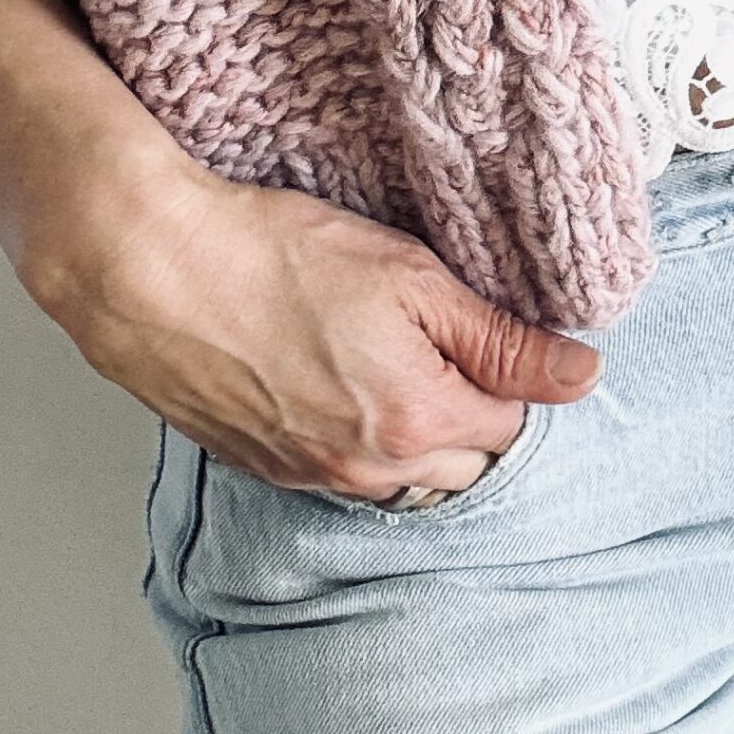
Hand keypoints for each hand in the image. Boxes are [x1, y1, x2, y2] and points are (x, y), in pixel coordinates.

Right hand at [8, 140, 603, 501]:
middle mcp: (370, 470)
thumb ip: (500, 337)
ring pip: (402, 478)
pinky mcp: (266, 470)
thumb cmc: (276, 256)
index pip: (513, 426)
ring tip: (381, 359)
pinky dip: (354, 437)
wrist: (153, 270)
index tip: (480, 326)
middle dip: (467, 414)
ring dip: (411, 433)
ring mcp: (312, 478)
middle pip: (462, 466)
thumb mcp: (411, 276)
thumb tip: (580, 375)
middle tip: (434, 340)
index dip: (507, 372)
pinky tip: (331, 379)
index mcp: (420, 422)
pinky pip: (341, 473)